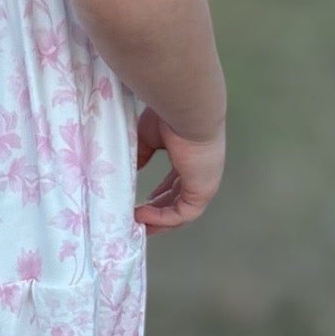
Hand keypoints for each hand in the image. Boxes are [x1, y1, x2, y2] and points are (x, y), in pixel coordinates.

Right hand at [134, 105, 224, 230]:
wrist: (186, 110)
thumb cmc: (169, 115)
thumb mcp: (148, 137)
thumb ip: (141, 154)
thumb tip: (130, 170)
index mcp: (191, 157)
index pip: (177, 182)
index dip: (159, 195)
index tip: (142, 203)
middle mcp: (200, 173)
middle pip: (178, 201)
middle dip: (156, 213)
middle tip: (135, 220)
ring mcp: (203, 183)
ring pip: (180, 212)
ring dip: (156, 221)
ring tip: (135, 224)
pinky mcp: (202, 192)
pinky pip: (180, 214)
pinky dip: (160, 219)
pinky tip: (141, 216)